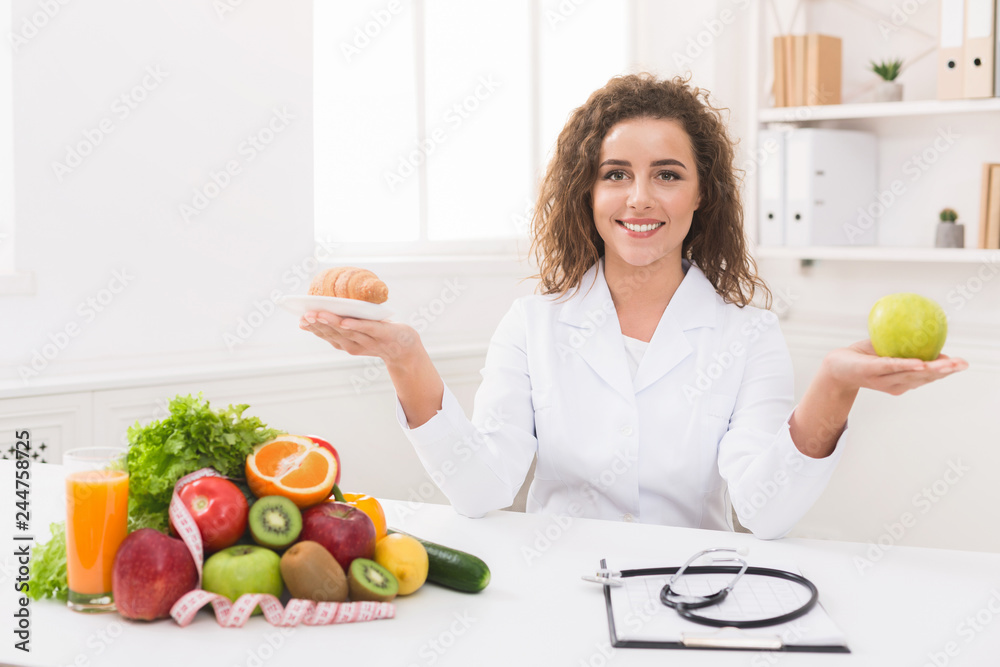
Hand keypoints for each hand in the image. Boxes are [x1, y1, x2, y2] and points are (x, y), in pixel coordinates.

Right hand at [298, 311, 420, 363]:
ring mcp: (371, 341)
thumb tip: (321, 308)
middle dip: (318, 324)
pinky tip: (345, 321)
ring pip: (348, 332)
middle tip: (305, 314)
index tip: (300, 320)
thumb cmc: (380, 335)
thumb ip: (342, 323)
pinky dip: (356, 326)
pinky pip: (369, 329)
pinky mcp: (386, 335)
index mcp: (348, 345)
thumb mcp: (359, 330)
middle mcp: (357, 345)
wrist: (407, 348)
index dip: (313, 329)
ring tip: (319, 314)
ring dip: (332, 323)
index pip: (328, 336)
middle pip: (335, 334)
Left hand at [822, 339, 968, 396]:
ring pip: (911, 375)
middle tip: (962, 364)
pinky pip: (890, 367)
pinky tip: (919, 363)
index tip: (962, 364)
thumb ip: (904, 344)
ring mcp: (883, 379)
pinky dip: (906, 365)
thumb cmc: (863, 358)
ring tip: (948, 364)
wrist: (835, 368)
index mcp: (902, 380)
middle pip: (924, 378)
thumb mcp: (887, 351)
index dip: (945, 372)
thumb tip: (924, 329)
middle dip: (945, 372)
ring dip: (931, 369)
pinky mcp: (870, 371)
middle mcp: (895, 384)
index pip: (927, 377)